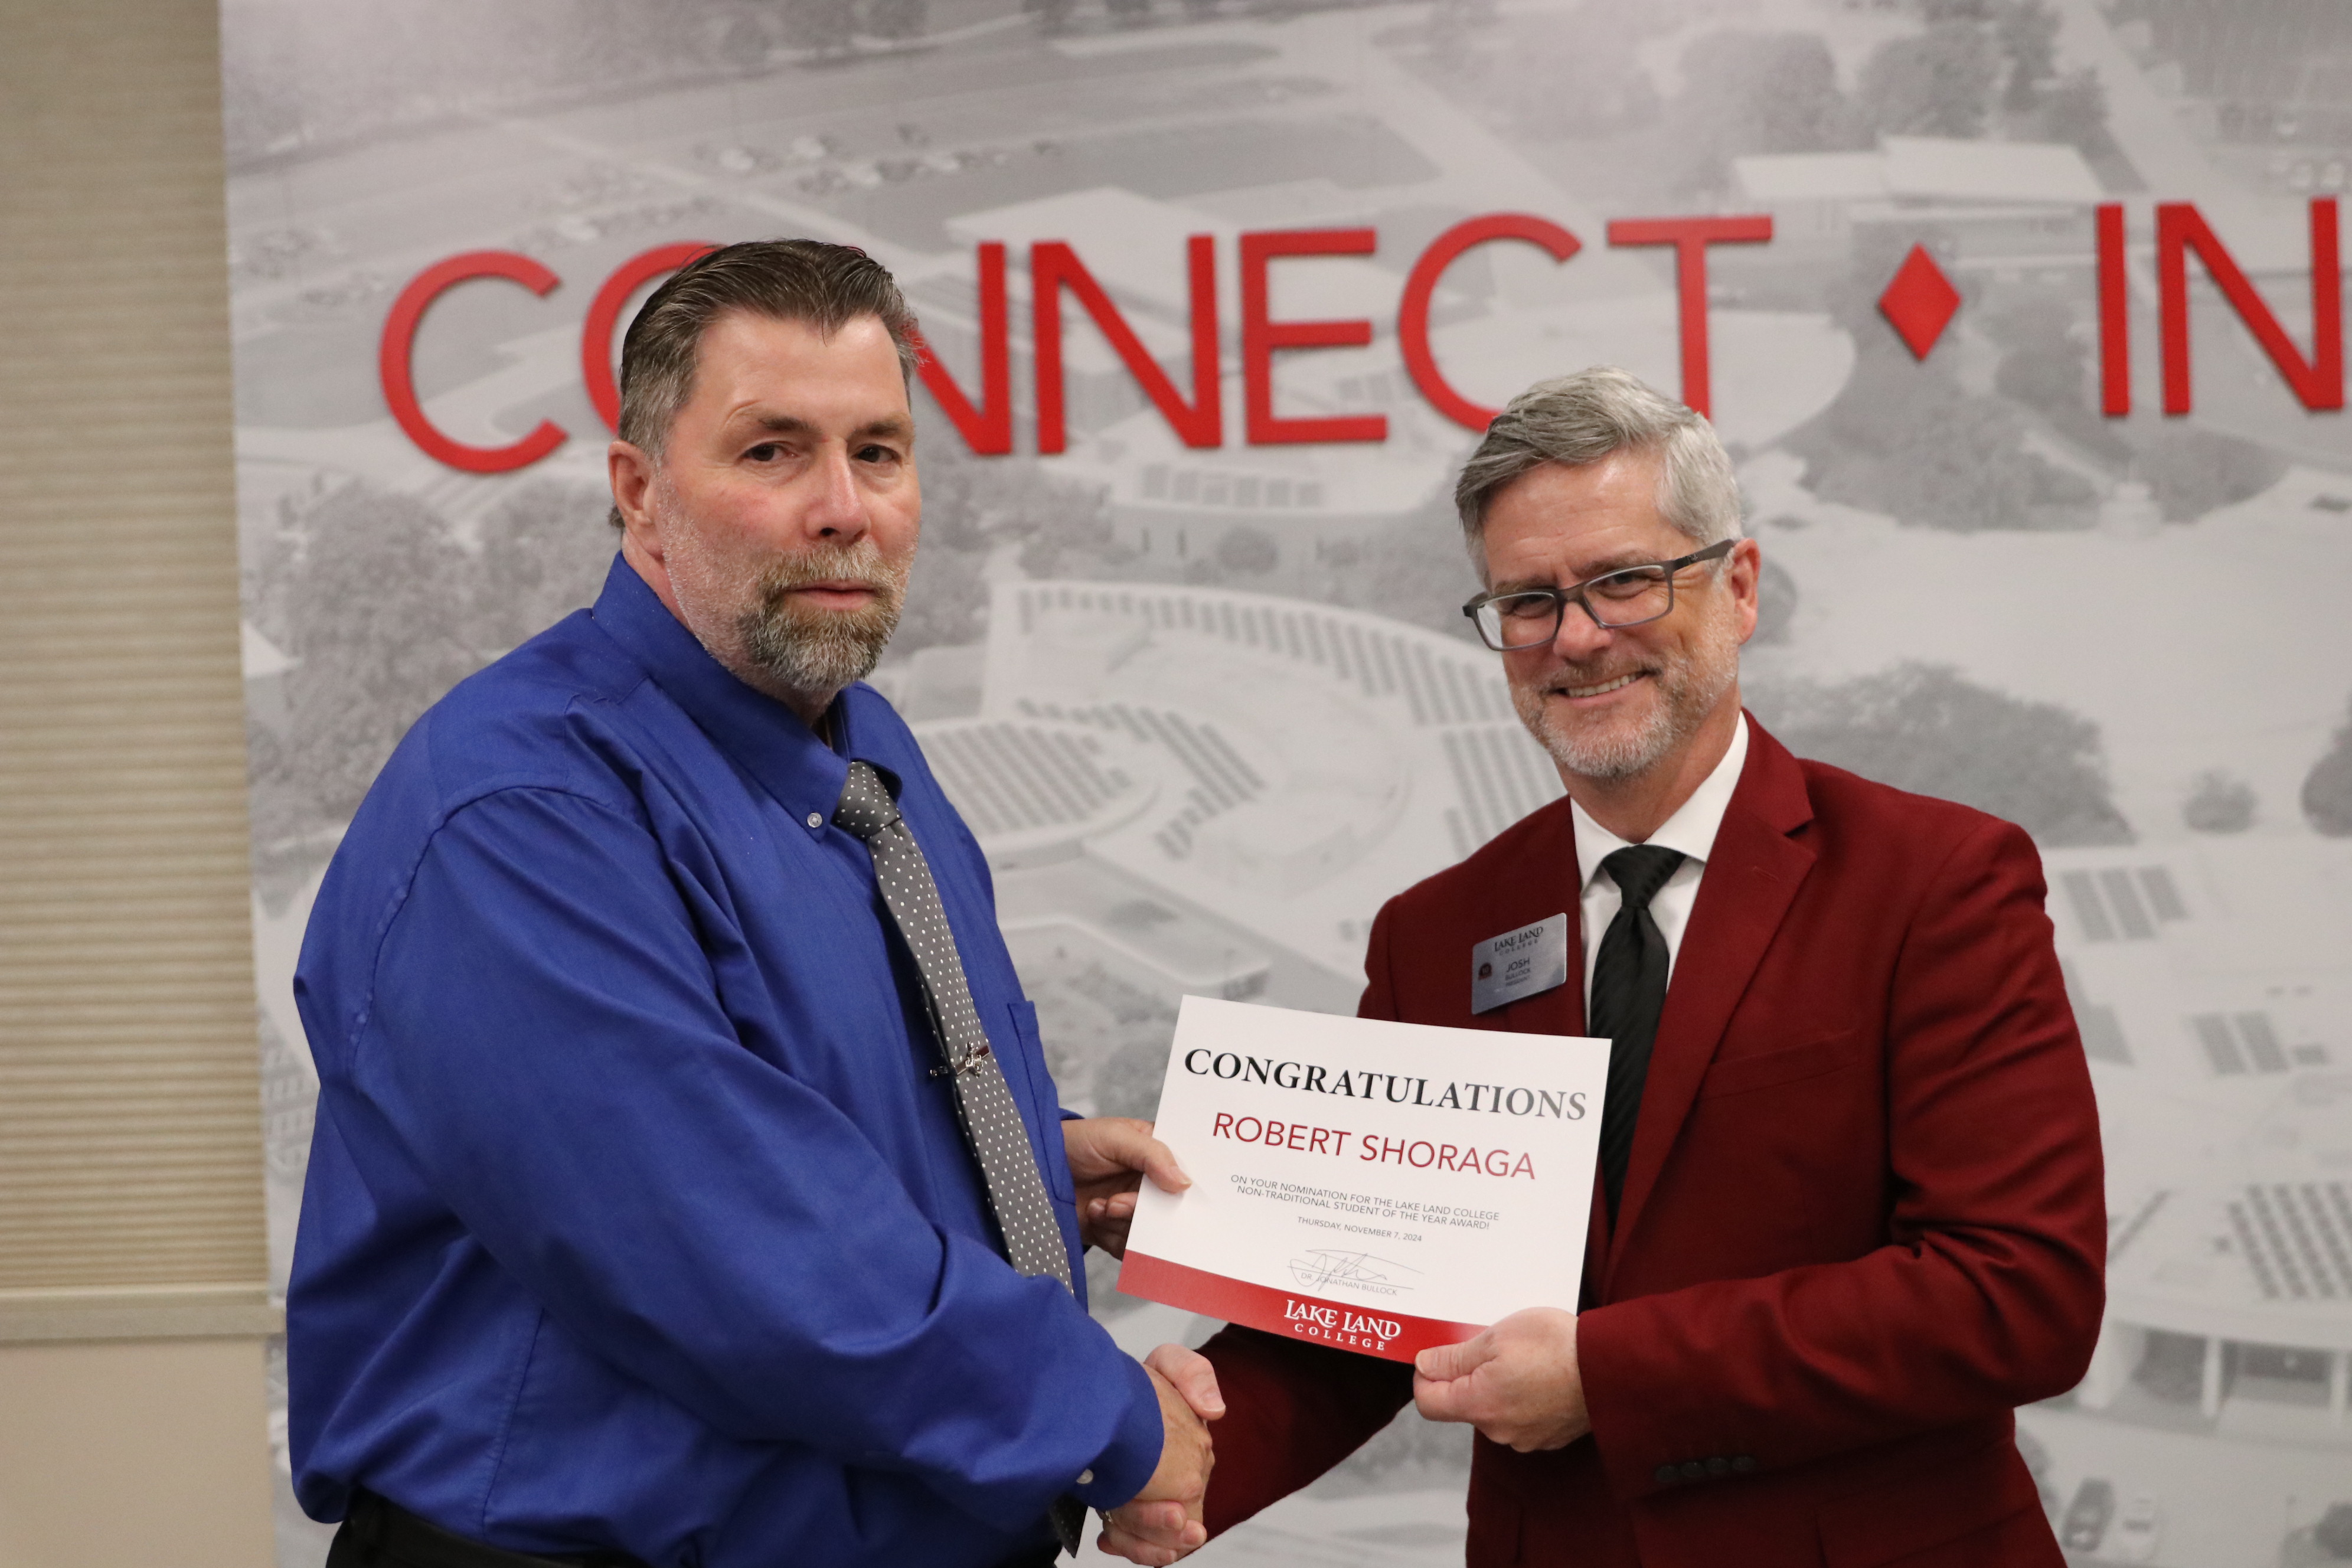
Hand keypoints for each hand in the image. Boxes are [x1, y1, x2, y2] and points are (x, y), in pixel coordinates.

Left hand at [1063, 1117, 1188, 1255]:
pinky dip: (1111, 1236)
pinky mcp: (1115, 1232)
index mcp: (1156, 1155)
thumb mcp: (1115, 1137)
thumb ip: (1152, 1155)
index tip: (1179, 1194)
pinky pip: (1129, 1248)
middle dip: (1144, 1210)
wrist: (1033, 1173)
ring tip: (1100, 1206)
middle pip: (1170, 1210)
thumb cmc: (1074, 1142)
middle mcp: (1149, 1185)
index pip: (1185, 1172)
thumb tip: (1185, 1182)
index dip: (1186, 1186)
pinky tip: (1094, 1215)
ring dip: (1122, 1222)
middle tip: (1118, 1202)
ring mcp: (1133, 1211)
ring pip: (1150, 1233)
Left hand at [1096, 1344, 1222, 1564]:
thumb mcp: (1168, 1363)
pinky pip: (1143, 1545)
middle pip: (1172, 1526)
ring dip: (1138, 1540)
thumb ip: (1194, 1375)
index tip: (1170, 1511)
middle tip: (1121, 1513)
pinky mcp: (1132, 1511)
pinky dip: (1130, 1546)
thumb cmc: (1137, 1383)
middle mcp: (1179, 1484)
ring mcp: (1156, 1501)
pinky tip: (1108, 1536)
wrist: (1098, 1395)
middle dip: (1149, 1525)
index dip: (1172, 1513)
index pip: (1190, 1498)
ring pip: (1158, 1542)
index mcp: (1191, 1457)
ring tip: (1113, 1527)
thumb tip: (1215, 1410)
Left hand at [1412, 1307, 1589, 1451]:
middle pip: (1463, 1404)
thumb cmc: (1554, 1347)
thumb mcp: (1495, 1337)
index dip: (1425, 1376)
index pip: (1428, 1403)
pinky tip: (1542, 1374)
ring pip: (1494, 1409)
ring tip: (1523, 1357)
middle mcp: (1498, 1430)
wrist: (1612, 1369)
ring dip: (1498, 1384)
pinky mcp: (1549, 1437)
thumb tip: (1424, 1365)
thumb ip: (1454, 1356)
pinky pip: (1521, 1416)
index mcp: (1479, 1405)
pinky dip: (1523, 1396)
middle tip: (1489, 1344)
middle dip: (1468, 1375)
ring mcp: (1526, 1438)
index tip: (1437, 1354)